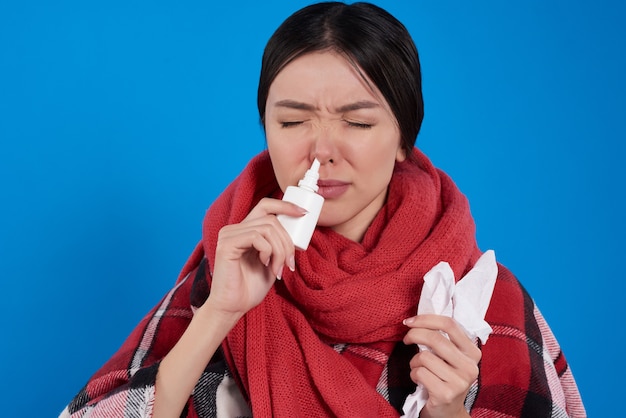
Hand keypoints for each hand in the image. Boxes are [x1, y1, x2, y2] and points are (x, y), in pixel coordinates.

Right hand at [203, 197, 304, 318]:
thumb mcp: (272, 262)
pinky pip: (256, 236)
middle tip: (289, 264)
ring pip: (267, 228)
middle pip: (272, 220)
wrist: (233, 307)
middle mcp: (234, 229)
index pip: (265, 206)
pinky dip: (268, 251)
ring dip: (280, 250)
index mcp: (244, 231)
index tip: (303, 213)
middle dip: (287, 242)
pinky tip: (264, 264)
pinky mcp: (226, 244)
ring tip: (278, 269)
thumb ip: (278, 245)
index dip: (285, 206)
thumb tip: (297, 233)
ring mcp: (228, 235)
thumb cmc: (250, 288)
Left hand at [403, 314, 480, 417]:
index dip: (425, 319)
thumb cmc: (445, 378)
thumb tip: (416, 320)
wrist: (448, 411)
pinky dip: (414, 374)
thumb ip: (443, 339)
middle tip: (406, 339)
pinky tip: (420, 380)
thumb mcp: (451, 358)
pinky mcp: (446, 394)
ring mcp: (459, 381)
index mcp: (472, 352)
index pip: (449, 324)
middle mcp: (470, 366)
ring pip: (424, 357)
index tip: (409, 321)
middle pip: (435, 338)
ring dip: (414, 361)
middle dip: (414, 334)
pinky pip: (420, 373)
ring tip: (418, 368)